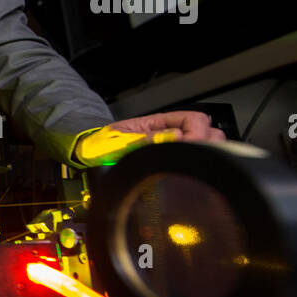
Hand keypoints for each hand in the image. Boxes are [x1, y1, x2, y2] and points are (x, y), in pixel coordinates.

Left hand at [75, 111, 225, 164]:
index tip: (188, 146)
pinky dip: (197, 168)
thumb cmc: (101, 145)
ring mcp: (172, 148)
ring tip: (189, 166)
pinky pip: (193, 163)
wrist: (87, 156)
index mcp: (159, 123)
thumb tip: (177, 136)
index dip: (197, 132)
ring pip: (207, 147)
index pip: (195, 119)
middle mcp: (170, 133)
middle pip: (209, 132)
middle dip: (206, 144)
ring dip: (205, 154)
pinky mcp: (170, 165)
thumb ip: (145, 138)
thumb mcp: (119, 139)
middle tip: (192, 159)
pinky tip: (187, 176)